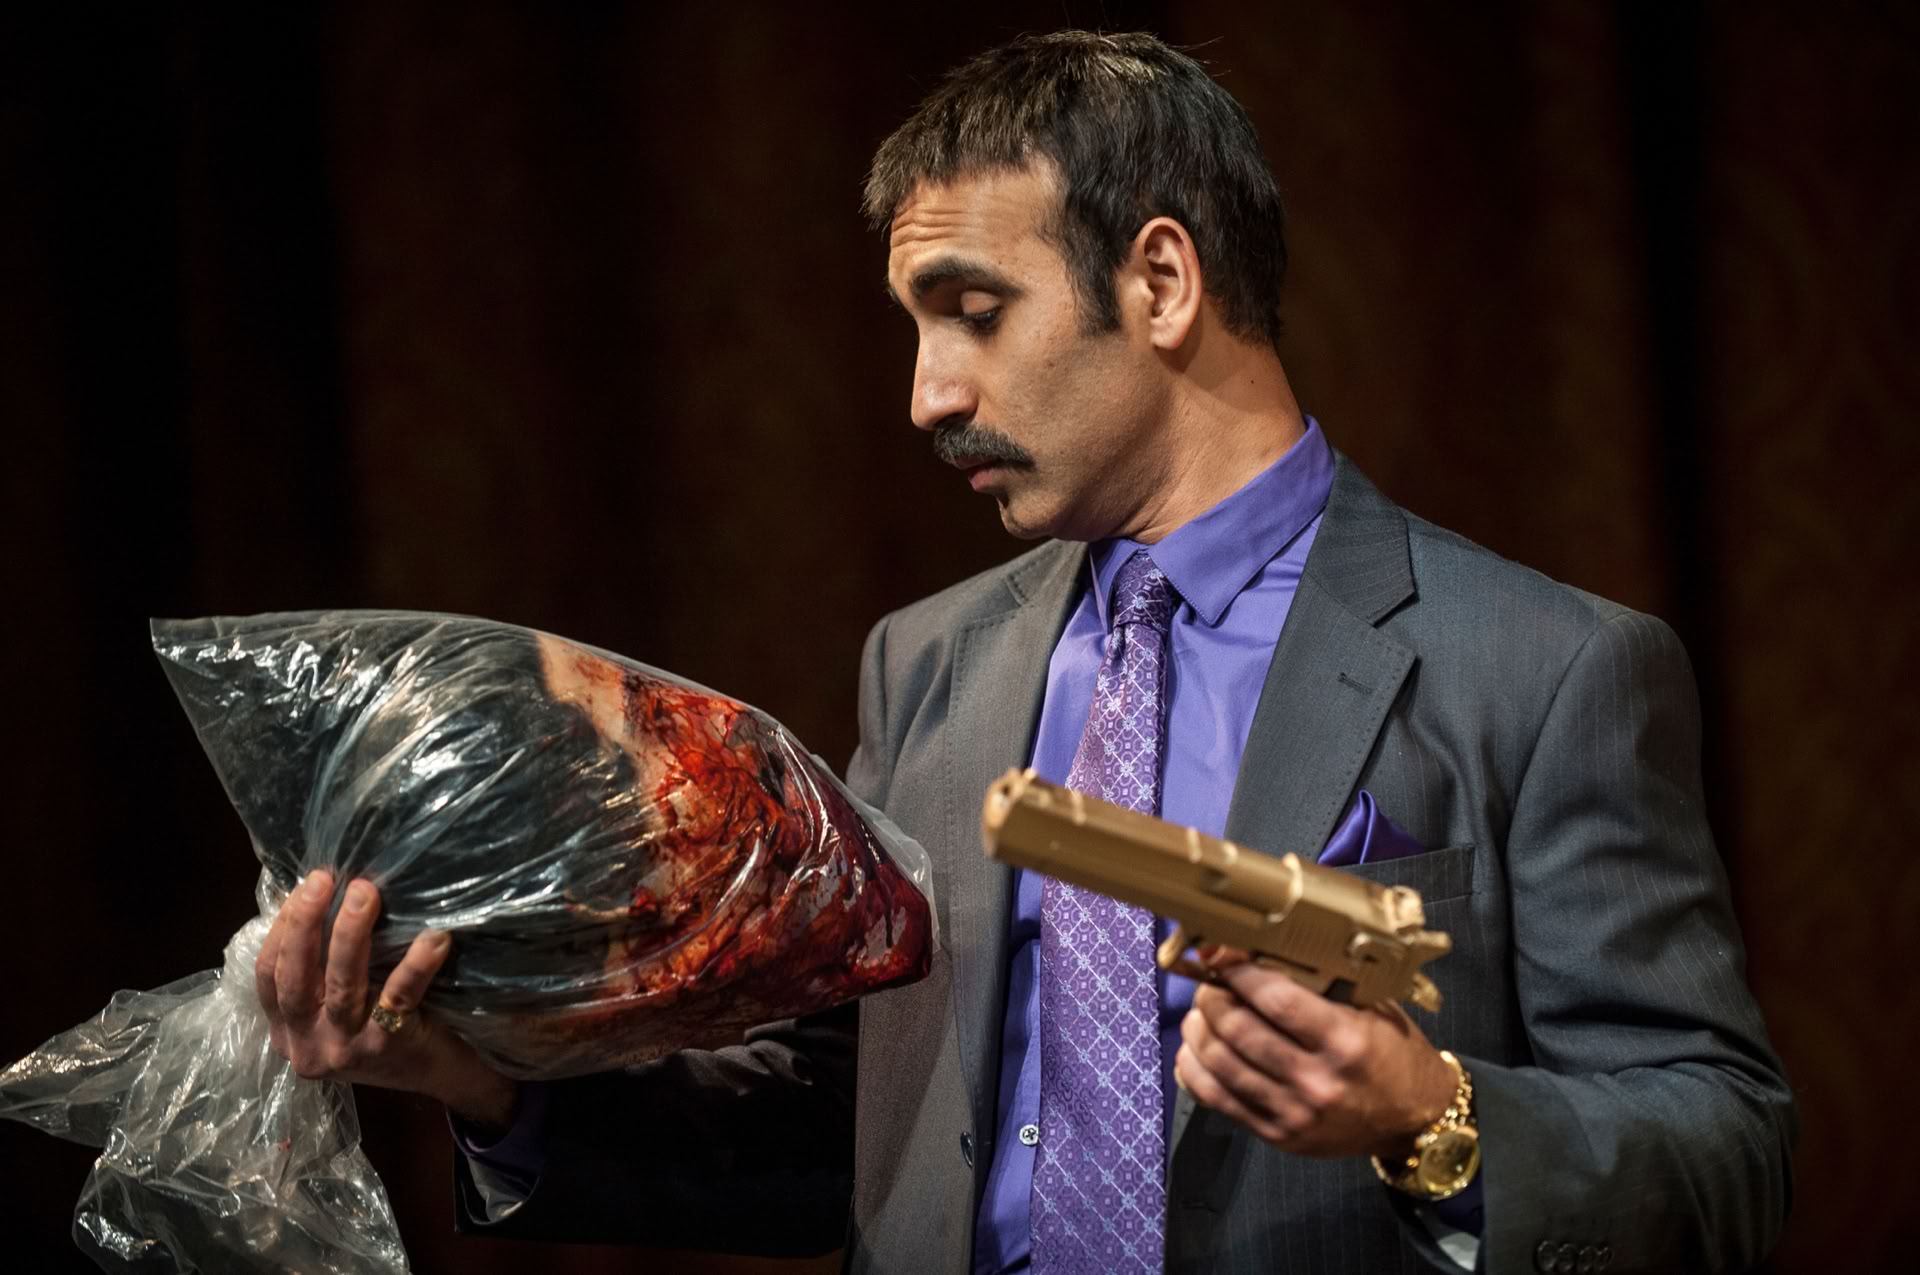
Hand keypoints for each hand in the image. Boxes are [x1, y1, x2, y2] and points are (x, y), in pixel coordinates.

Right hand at [254, 869, 518, 1128]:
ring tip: (365, 893)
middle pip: (294, 979)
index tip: (305, 886)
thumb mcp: (336, 1006)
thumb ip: (319, 970)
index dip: (283, 929)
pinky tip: (434, 938)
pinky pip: (398, 998)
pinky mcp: (387, 1047)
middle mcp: (308, 1044)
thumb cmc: (384, 1025)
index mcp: (288, 1030)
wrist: (437, 1072)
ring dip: (351, 934)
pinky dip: (415, 965)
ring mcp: (345, 1049)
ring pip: (342, 985)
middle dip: (305, 923)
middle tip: (324, 879)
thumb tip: (315, 895)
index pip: (268, 976)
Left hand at [1173, 948, 1454, 1160]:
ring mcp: (1294, 1113)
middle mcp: (1317, 1081)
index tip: (1219, 954)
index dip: (1239, 973)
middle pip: (1239, 1030)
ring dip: (1198, 1031)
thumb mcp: (1371, 1009)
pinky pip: (1219, 1100)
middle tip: (1207, 982)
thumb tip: (1258, 952)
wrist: (1413, 1120)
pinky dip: (1195, 1070)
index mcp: (1345, 1042)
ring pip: (1221, 1064)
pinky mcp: (1278, 1136)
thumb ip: (1322, 985)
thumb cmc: (1392, 1053)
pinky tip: (1193, 1050)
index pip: (1276, 1000)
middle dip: (1212, 998)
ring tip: (1198, 1012)